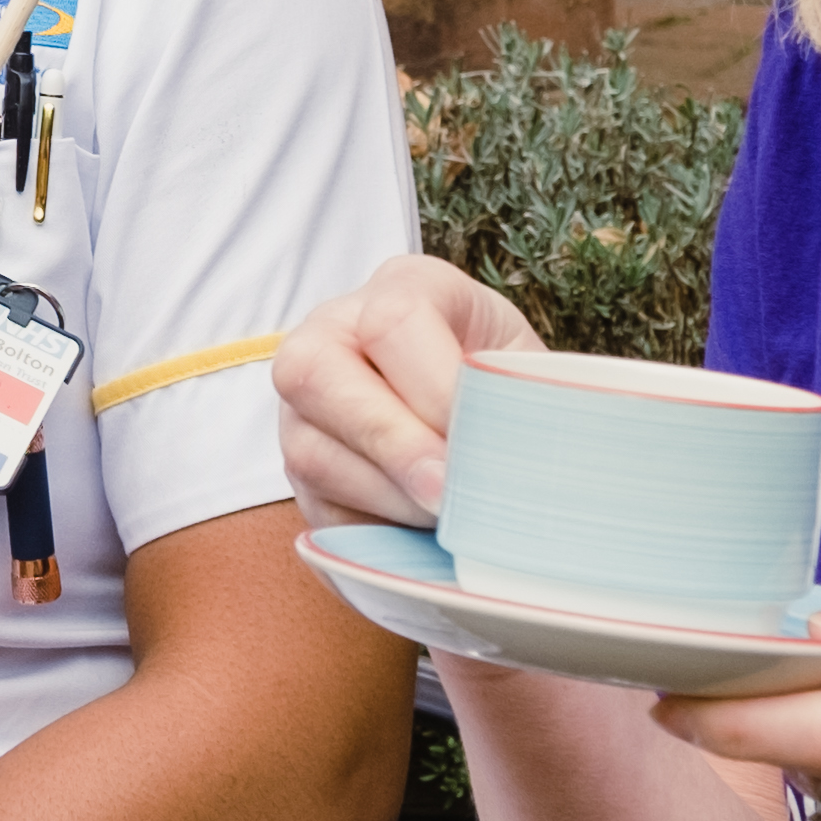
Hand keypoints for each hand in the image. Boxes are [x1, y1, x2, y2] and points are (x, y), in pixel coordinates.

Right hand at [272, 255, 539, 534]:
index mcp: (399, 286)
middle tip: (452, 497)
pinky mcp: (298, 469)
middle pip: (316, 375)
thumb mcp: (522, 362)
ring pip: (312, 453)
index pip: (391, 322)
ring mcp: (302, 405)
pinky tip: (421, 534)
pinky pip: (317, 508)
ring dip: (389, 498)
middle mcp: (329, 333)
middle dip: (395, 447)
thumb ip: (519, 393)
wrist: (472, 404)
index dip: (435, 388)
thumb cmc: (502, 378)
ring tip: (450, 519)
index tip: (479, 441)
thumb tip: (521, 458)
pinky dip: (374, 530)